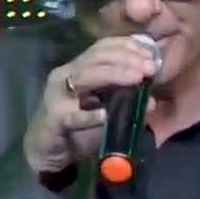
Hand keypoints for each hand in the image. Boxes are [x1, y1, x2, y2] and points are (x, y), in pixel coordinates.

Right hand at [23, 36, 157, 174]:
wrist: (47, 152)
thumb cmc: (77, 129)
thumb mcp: (105, 112)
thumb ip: (126, 104)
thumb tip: (152, 101)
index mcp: (78, 69)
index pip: (102, 47)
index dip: (127, 46)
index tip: (151, 53)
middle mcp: (66, 75)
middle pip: (96, 57)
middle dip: (126, 58)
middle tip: (149, 67)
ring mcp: (57, 95)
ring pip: (85, 76)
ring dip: (114, 75)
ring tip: (137, 79)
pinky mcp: (54, 118)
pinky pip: (73, 116)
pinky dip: (90, 115)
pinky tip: (106, 115)